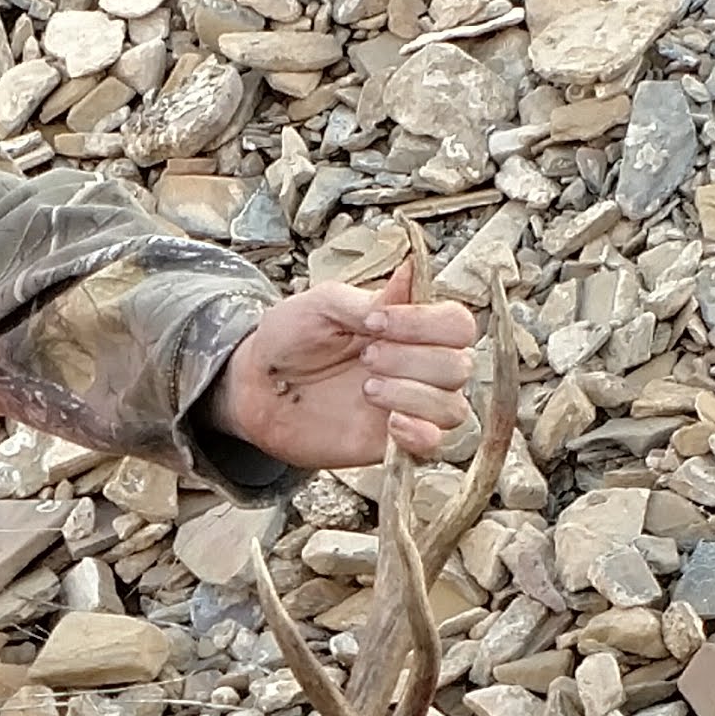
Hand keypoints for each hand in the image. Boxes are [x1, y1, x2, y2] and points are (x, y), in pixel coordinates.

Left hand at [204, 277, 481, 471]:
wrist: (255, 387)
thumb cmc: (289, 339)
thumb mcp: (323, 305)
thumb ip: (371, 298)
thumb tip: (414, 270)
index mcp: (409, 327)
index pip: (457, 324)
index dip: (426, 324)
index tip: (376, 323)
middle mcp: (419, 366)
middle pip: (459, 366)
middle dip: (412, 360)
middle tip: (364, 358)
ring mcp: (410, 406)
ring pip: (453, 408)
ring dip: (413, 396)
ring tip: (367, 389)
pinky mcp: (393, 442)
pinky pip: (435, 445)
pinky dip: (420, 433)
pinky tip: (388, 423)